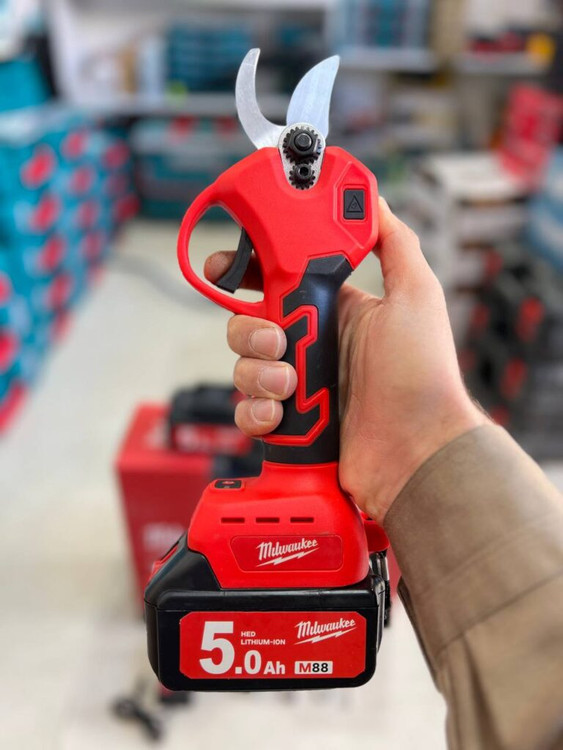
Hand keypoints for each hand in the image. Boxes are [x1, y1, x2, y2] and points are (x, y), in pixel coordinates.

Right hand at [204, 198, 486, 523]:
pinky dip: (256, 413)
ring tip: (290, 385)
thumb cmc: (423, 373)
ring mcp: (299, 388)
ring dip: (258, 373)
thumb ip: (394, 243)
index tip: (224, 267)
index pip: (277, 282)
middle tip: (278, 340)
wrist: (419, 449)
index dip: (245, 272)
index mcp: (335, 312)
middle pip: (249, 325)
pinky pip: (248, 413)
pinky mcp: (289, 427)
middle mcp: (311, 347)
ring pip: (244, 368)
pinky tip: (279, 416)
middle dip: (250, 330)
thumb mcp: (415, 295)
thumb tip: (373, 200)